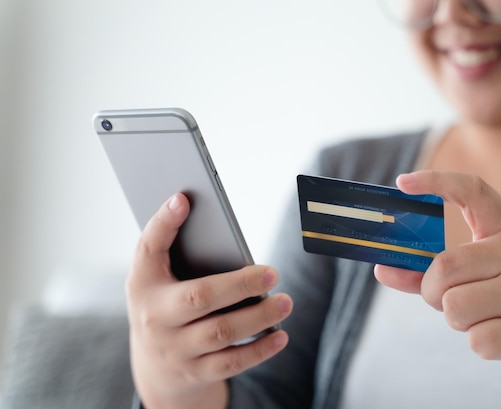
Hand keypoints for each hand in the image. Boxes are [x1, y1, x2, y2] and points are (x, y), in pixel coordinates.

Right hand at [126, 193, 292, 408]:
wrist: (154, 367)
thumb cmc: (166, 307)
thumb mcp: (160, 281)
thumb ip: (180, 254)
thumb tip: (217, 224)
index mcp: (143, 284)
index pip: (148, 248)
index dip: (163, 223)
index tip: (183, 198)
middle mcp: (154, 318)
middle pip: (199, 297)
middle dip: (239, 284)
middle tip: (273, 272)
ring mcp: (174, 349)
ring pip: (221, 332)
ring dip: (258, 317)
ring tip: (286, 302)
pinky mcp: (194, 373)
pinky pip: (231, 363)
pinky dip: (259, 350)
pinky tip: (280, 335)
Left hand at [375, 171, 500, 408]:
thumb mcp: (482, 278)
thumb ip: (431, 273)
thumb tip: (381, 270)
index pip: (473, 191)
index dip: (435, 180)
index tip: (402, 182)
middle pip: (445, 266)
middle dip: (433, 291)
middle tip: (450, 300)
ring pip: (454, 306)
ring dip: (457, 321)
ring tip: (487, 318)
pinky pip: (476, 340)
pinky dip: (480, 344)